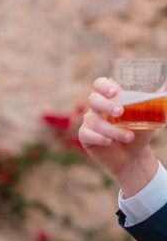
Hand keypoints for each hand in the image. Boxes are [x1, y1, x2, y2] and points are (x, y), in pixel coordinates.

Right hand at [78, 77, 157, 196]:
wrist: (133, 156)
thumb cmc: (140, 132)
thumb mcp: (150, 116)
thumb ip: (155, 100)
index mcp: (109, 98)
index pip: (100, 84)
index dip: (104, 86)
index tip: (116, 92)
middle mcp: (97, 107)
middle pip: (93, 99)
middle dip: (106, 105)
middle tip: (120, 112)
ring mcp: (89, 121)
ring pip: (95, 121)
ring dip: (112, 129)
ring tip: (129, 137)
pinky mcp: (85, 135)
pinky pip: (87, 134)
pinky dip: (100, 138)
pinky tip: (110, 142)